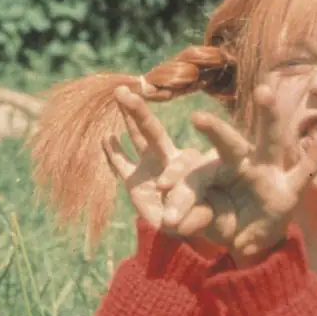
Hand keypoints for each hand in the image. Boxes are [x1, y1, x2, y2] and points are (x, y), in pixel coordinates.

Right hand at [102, 86, 223, 256]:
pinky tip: (105, 137)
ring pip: (138, 139)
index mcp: (195, 164)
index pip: (188, 157)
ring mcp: (152, 167)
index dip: (183, 143)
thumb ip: (199, 216)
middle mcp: (172, 159)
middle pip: (154, 133)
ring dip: (127, 118)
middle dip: (140, 113)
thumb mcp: (210, 218)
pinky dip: (113, 152)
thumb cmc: (210, 217)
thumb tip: (181, 221)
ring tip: (119, 93)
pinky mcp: (136, 181)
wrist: (196, 224)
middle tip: (129, 91)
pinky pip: (122, 164)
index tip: (191, 124)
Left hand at [189, 84, 316, 266]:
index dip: (180, 183)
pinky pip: (305, 172)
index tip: (163, 187)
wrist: (251, 236)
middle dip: (214, 131)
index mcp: (215, 171)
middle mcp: (242, 163)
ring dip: (268, 116)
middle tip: (197, 118)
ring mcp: (268, 171)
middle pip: (228, 144)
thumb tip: (171, 225)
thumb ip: (192, 217)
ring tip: (264, 91)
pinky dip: (315, 156)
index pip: (195, 173)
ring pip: (269, 140)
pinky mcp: (290, 189)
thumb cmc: (225, 220)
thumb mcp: (206, 220)